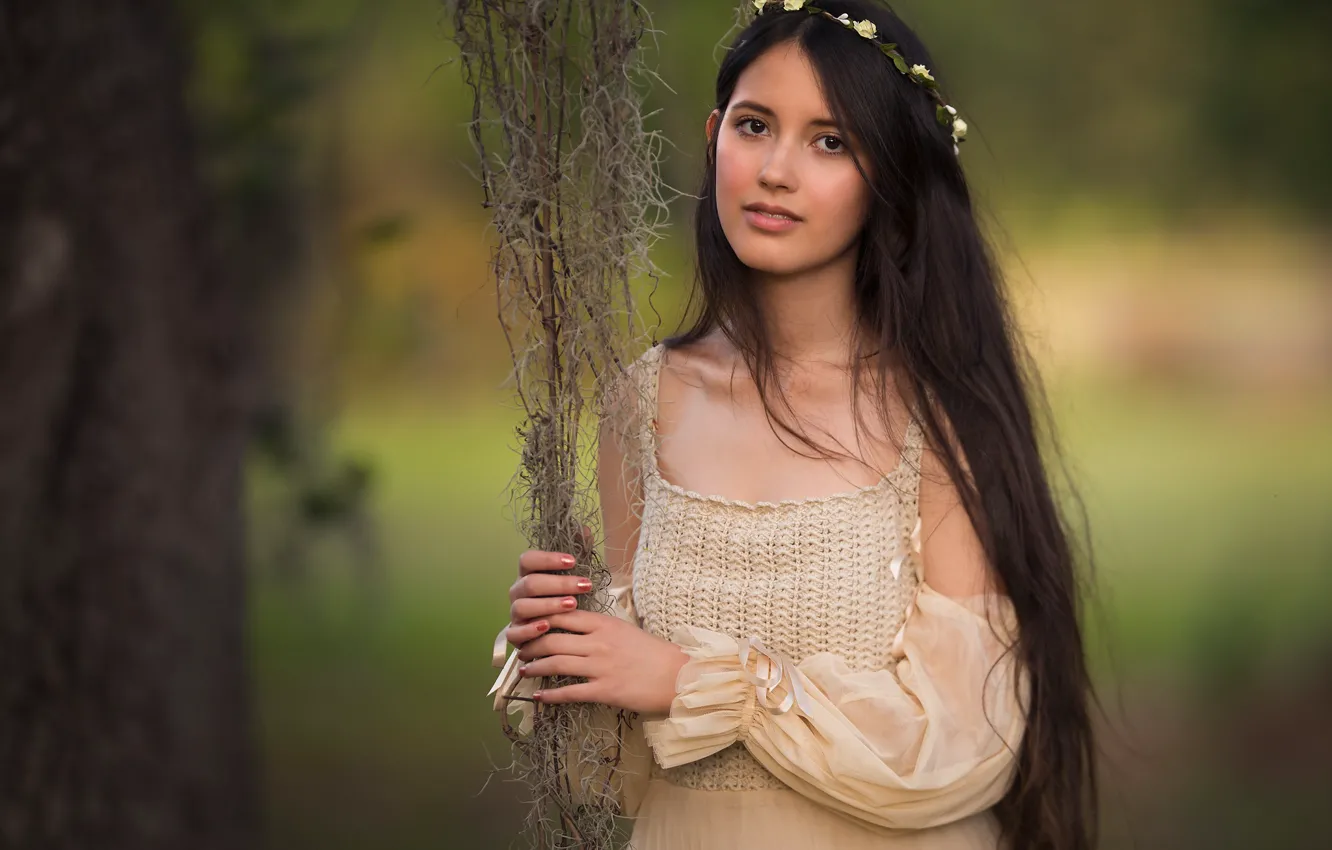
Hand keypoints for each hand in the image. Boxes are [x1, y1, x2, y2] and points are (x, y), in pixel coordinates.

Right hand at [504, 526, 596, 649]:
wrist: (560, 630)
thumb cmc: (565, 598)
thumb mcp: (574, 575)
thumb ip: (579, 551)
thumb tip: (585, 529)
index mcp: (528, 574)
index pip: (527, 559)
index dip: (548, 559)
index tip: (573, 561)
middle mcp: (518, 592)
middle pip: (530, 583)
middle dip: (558, 584)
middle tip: (584, 585)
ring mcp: (515, 614)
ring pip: (522, 607)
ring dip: (548, 605)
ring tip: (572, 605)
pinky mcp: (515, 635)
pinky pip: (514, 633)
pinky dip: (529, 630)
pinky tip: (548, 626)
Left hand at [516, 609, 688, 714]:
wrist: (677, 676)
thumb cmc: (652, 652)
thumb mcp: (625, 629)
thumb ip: (599, 627)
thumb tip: (573, 624)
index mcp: (604, 623)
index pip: (563, 615)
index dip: (540, 618)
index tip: (528, 624)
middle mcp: (599, 642)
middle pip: (552, 639)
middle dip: (531, 645)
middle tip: (521, 650)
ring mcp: (601, 667)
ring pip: (556, 663)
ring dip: (535, 667)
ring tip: (525, 670)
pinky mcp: (605, 690)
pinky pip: (570, 692)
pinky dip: (550, 695)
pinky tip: (539, 696)